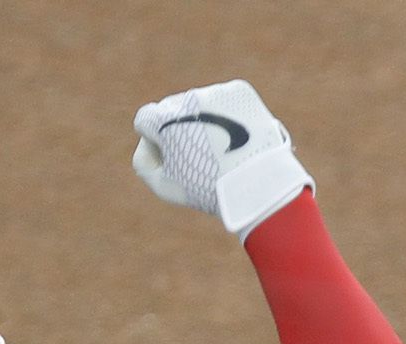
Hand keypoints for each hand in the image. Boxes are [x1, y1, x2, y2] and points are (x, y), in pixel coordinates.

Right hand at [132, 79, 313, 239]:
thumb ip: (144, 161)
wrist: (261, 183)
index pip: (145, 120)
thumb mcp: (165, 186)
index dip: (155, 142)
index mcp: (162, 120)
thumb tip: (148, 141)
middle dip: (178, 128)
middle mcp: (186, 98)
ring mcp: (214, 92)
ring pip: (199, 103)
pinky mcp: (238, 90)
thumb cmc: (209, 190)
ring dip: (204, 119)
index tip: (172, 157)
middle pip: (171, 109)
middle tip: (201, 155)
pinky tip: (238, 136)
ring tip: (223, 148)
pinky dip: (228, 114)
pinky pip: (224, 99)